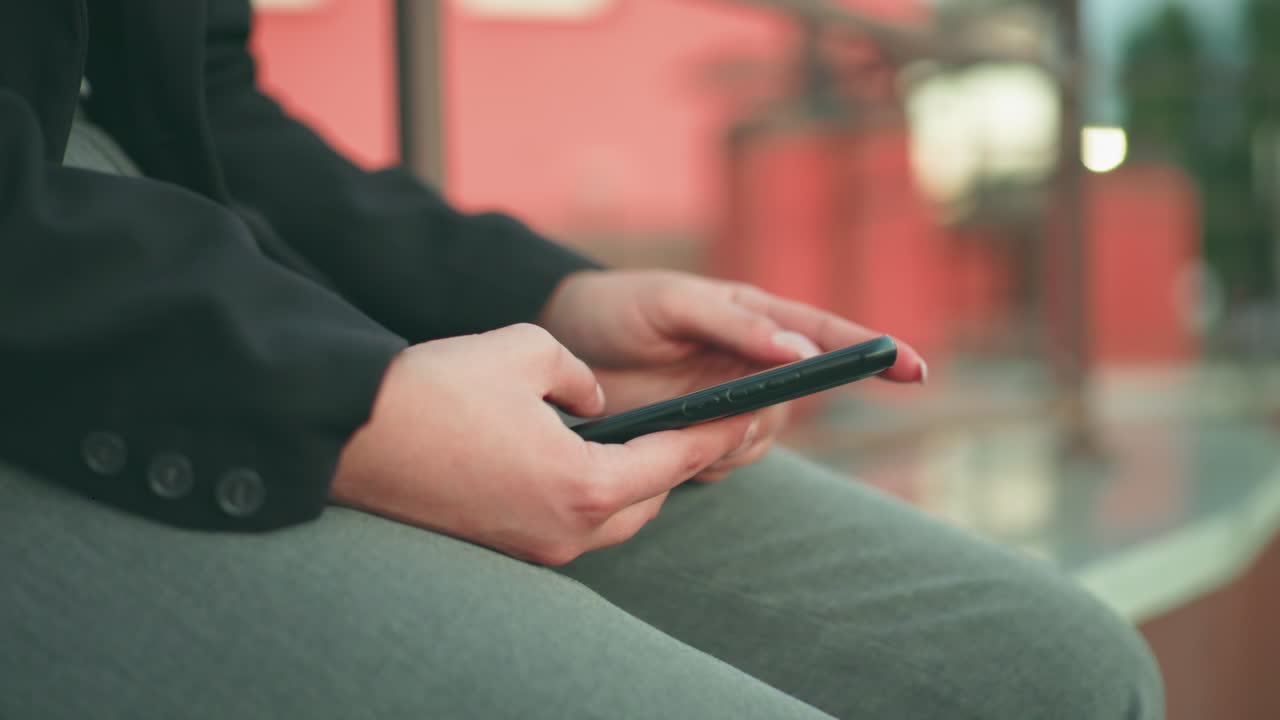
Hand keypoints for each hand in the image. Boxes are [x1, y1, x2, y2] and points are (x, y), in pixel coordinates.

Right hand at [330, 324, 754, 564]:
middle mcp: (567, 529)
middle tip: (698, 422)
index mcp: (586, 483)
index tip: (746, 414)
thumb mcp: (526, 349)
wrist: (353, 434)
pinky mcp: (504, 547)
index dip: (716, 433)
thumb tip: (595, 399)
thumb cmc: (439, 388)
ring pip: (613, 519)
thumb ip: (582, 375)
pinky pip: (571, 523)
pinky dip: (592, 495)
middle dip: (675, 461)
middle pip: (649, 499)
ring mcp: (534, 546)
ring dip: (633, 482)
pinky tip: (585, 460)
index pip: (675, 459)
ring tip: (644, 440)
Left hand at [538, 270, 927, 480]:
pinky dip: (705, 460)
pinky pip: (725, 463)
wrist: (563, 339)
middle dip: (768, 412)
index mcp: (756, 317)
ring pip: (761, 438)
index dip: (873, 353)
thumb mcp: (672, 303)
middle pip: (797, 400)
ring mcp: (728, 402)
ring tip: (676, 416)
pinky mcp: (699, 436)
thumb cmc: (620, 306)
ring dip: (729, 440)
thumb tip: (799, 353)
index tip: (915, 370)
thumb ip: (736, 326)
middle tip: (719, 409)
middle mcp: (753, 361)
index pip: (827, 336)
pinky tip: (666, 434)